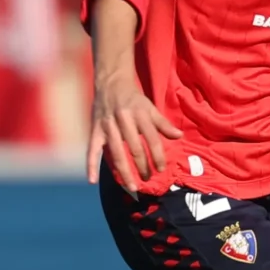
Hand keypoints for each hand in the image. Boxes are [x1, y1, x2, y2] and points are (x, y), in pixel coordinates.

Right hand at [86, 71, 181, 188]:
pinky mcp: (95, 130)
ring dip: (124, 171)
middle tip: (148, 179)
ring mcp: (107, 126)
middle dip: (143, 166)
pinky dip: (91, 165)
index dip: (157, 155)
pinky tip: (92, 180)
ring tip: (132, 186)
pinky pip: (92, 150)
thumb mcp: (150, 107)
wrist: (111, 83)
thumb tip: (179, 136)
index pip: (152, 139)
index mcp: (140, 114)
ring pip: (117, 153)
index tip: (161, 169)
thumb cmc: (133, 99)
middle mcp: (124, 120)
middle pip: (135, 148)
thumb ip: (163, 124)